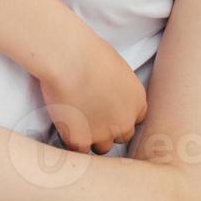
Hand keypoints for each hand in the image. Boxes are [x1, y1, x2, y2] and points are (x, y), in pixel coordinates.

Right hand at [38, 31, 147, 154]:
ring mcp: (103, 133)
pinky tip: (63, 126)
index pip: (136, 117)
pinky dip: (70, 139)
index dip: (121, 114)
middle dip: (108, 128)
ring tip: (75, 122)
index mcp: (137, 100)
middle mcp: (125, 121)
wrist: (69, 59)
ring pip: (102, 147)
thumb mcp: (115, 65)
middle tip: (90, 115)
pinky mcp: (81, 139)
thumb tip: (105, 87)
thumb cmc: (88, 52)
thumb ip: (116, 84)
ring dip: (91, 137)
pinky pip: (78, 149)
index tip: (108, 109)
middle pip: (121, 135)